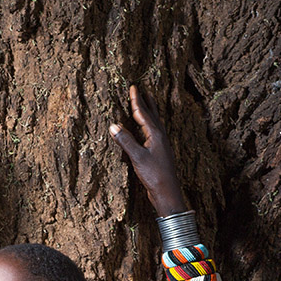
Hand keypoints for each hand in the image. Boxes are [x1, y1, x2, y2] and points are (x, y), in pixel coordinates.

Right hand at [108, 85, 188, 216]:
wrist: (167, 192)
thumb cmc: (154, 175)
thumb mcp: (137, 157)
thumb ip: (126, 141)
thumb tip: (113, 125)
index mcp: (155, 134)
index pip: (144, 113)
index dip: (137, 100)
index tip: (133, 87)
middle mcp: (160, 137)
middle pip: (153, 115)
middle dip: (147, 102)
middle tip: (144, 90)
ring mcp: (161, 145)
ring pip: (155, 123)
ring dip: (151, 112)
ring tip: (149, 103)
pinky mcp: (160, 153)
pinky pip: (154, 132)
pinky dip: (150, 125)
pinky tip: (149, 129)